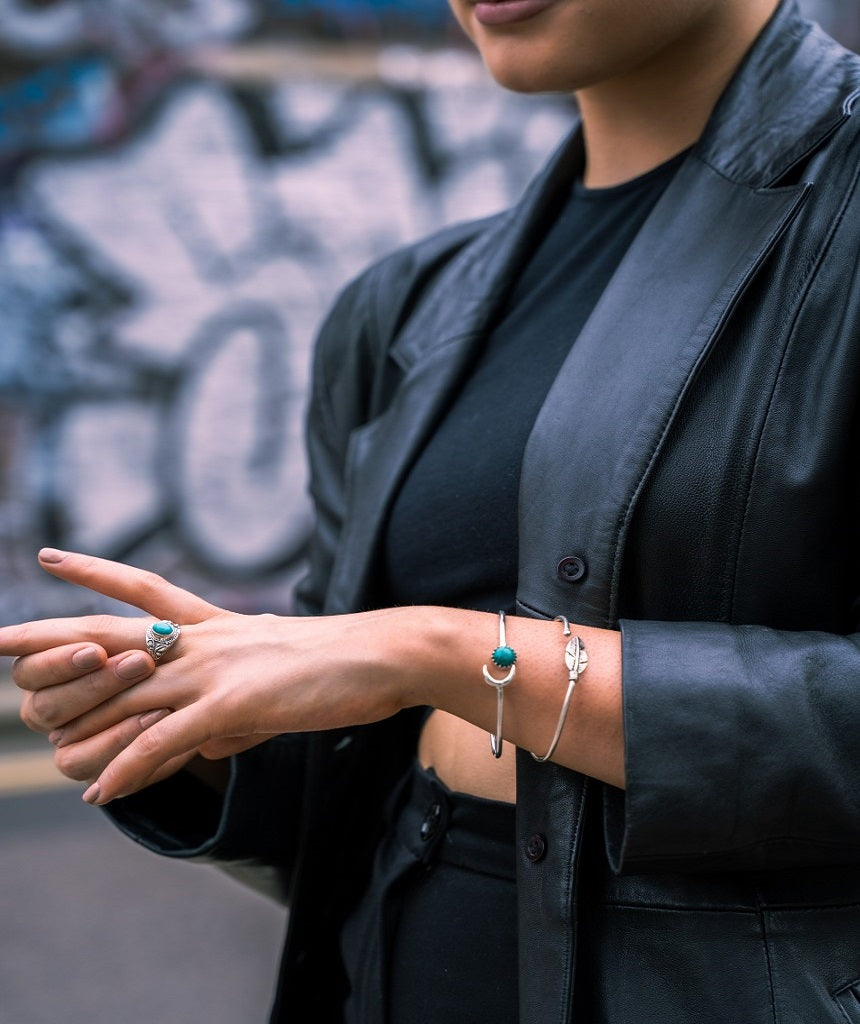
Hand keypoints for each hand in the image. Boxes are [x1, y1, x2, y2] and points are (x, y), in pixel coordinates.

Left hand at [0, 549, 411, 803]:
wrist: (382, 655)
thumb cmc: (335, 663)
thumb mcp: (271, 676)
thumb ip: (227, 703)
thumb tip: (203, 735)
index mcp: (213, 623)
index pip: (141, 587)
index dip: (93, 572)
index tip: (49, 555)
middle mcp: (203, 638)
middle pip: (110, 635)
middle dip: (48, 639)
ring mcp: (214, 668)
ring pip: (126, 693)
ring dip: (77, 722)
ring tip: (33, 742)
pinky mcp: (234, 703)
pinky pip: (165, 741)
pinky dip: (128, 769)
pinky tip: (100, 792)